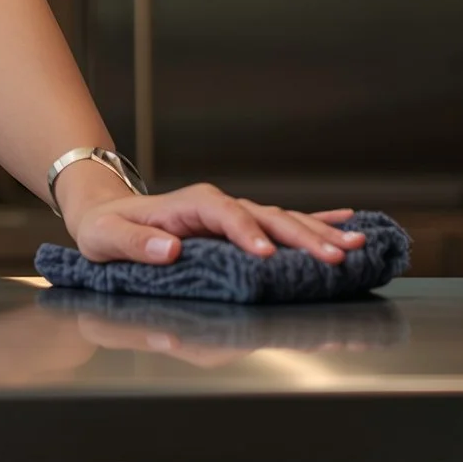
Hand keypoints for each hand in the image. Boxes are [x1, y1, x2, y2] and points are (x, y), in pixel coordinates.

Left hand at [62, 181, 363, 265]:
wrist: (109, 213)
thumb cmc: (106, 229)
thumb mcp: (105, 237)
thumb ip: (133, 243)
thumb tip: (167, 247)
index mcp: (188, 206)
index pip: (223, 215)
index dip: (245, 233)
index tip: (265, 255)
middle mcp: (218, 205)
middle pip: (265, 216)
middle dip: (302, 236)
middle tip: (335, 256)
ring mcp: (234, 214)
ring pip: (283, 220)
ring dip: (320, 232)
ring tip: (357, 243)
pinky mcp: (242, 226)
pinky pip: (283, 223)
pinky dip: (317, 221)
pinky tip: (348, 223)